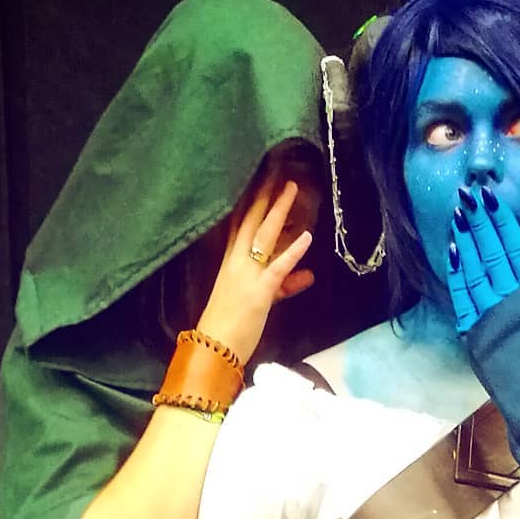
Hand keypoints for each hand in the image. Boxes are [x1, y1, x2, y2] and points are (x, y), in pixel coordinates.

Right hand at [197, 173, 314, 364]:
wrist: (213, 348)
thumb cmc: (229, 326)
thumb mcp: (259, 299)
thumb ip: (283, 284)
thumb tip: (306, 275)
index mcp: (230, 262)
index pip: (240, 224)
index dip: (251, 201)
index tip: (261, 178)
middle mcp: (236, 262)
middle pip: (251, 221)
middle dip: (264, 195)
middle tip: (276, 170)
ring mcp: (246, 275)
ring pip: (263, 236)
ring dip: (279, 211)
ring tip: (292, 189)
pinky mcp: (258, 292)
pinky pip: (277, 268)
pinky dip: (292, 252)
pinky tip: (306, 237)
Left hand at [447, 184, 519, 332]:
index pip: (514, 245)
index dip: (501, 219)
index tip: (491, 196)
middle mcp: (510, 298)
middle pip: (490, 250)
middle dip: (478, 220)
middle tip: (467, 194)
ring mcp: (488, 316)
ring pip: (472, 269)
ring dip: (464, 240)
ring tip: (457, 215)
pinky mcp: (473, 334)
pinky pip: (461, 297)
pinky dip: (456, 273)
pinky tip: (453, 252)